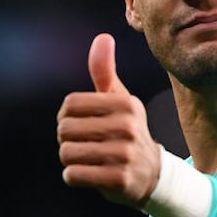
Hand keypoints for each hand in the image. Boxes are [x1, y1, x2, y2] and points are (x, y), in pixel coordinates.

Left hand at [57, 33, 160, 206]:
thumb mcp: (120, 101)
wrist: (152, 175)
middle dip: (67, 140)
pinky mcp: (119, 179)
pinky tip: (92, 174)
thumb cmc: (126, 132)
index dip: (67, 117)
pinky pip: (73, 175)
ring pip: (67, 153)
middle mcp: (128, 126)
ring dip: (71, 159)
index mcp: (126, 104)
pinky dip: (75, 176)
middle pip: (64, 130)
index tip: (82, 125)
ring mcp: (125, 154)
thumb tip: (103, 37)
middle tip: (87, 145)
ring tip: (89, 160)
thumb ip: (104, 71)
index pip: (69, 105)